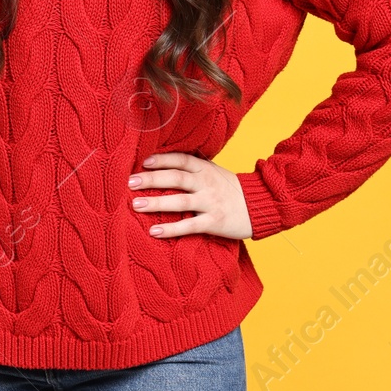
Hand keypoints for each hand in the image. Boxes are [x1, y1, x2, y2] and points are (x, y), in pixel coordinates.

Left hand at [127, 152, 252, 239]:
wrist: (260, 205)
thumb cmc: (230, 188)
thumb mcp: (213, 172)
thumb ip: (192, 168)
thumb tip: (162, 163)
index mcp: (205, 168)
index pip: (181, 160)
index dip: (161, 159)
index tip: (142, 161)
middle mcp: (206, 183)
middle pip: (176, 178)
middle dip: (151, 179)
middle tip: (129, 182)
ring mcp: (211, 202)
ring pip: (180, 201)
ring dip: (156, 203)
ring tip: (135, 205)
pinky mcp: (214, 221)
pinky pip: (190, 225)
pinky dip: (171, 229)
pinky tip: (154, 231)